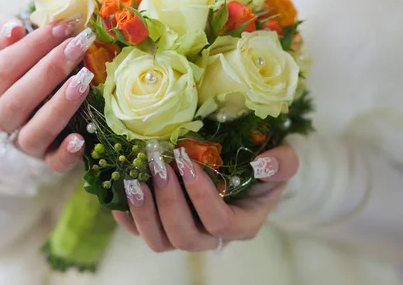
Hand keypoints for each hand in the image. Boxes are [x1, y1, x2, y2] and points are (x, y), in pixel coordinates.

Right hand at [0, 16, 94, 171]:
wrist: (40, 113)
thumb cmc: (29, 71)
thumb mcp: (15, 48)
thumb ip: (6, 32)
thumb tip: (13, 29)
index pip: (5, 66)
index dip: (34, 44)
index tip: (65, 26)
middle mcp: (3, 118)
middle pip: (18, 99)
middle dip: (50, 70)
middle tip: (79, 46)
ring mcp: (25, 143)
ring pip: (35, 132)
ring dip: (59, 107)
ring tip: (83, 82)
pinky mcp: (49, 160)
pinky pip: (54, 163)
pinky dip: (66, 153)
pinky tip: (81, 138)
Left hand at [112, 145, 298, 251]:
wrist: (247, 168)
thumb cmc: (264, 167)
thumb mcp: (283, 161)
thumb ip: (283, 163)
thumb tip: (263, 162)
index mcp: (242, 224)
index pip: (220, 222)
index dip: (200, 196)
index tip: (186, 161)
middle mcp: (211, 235)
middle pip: (185, 236)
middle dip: (168, 201)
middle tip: (158, 163)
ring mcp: (185, 232)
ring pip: (159, 241)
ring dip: (144, 212)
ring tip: (134, 180)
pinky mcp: (163, 224)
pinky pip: (140, 231)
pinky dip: (127, 215)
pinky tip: (119, 190)